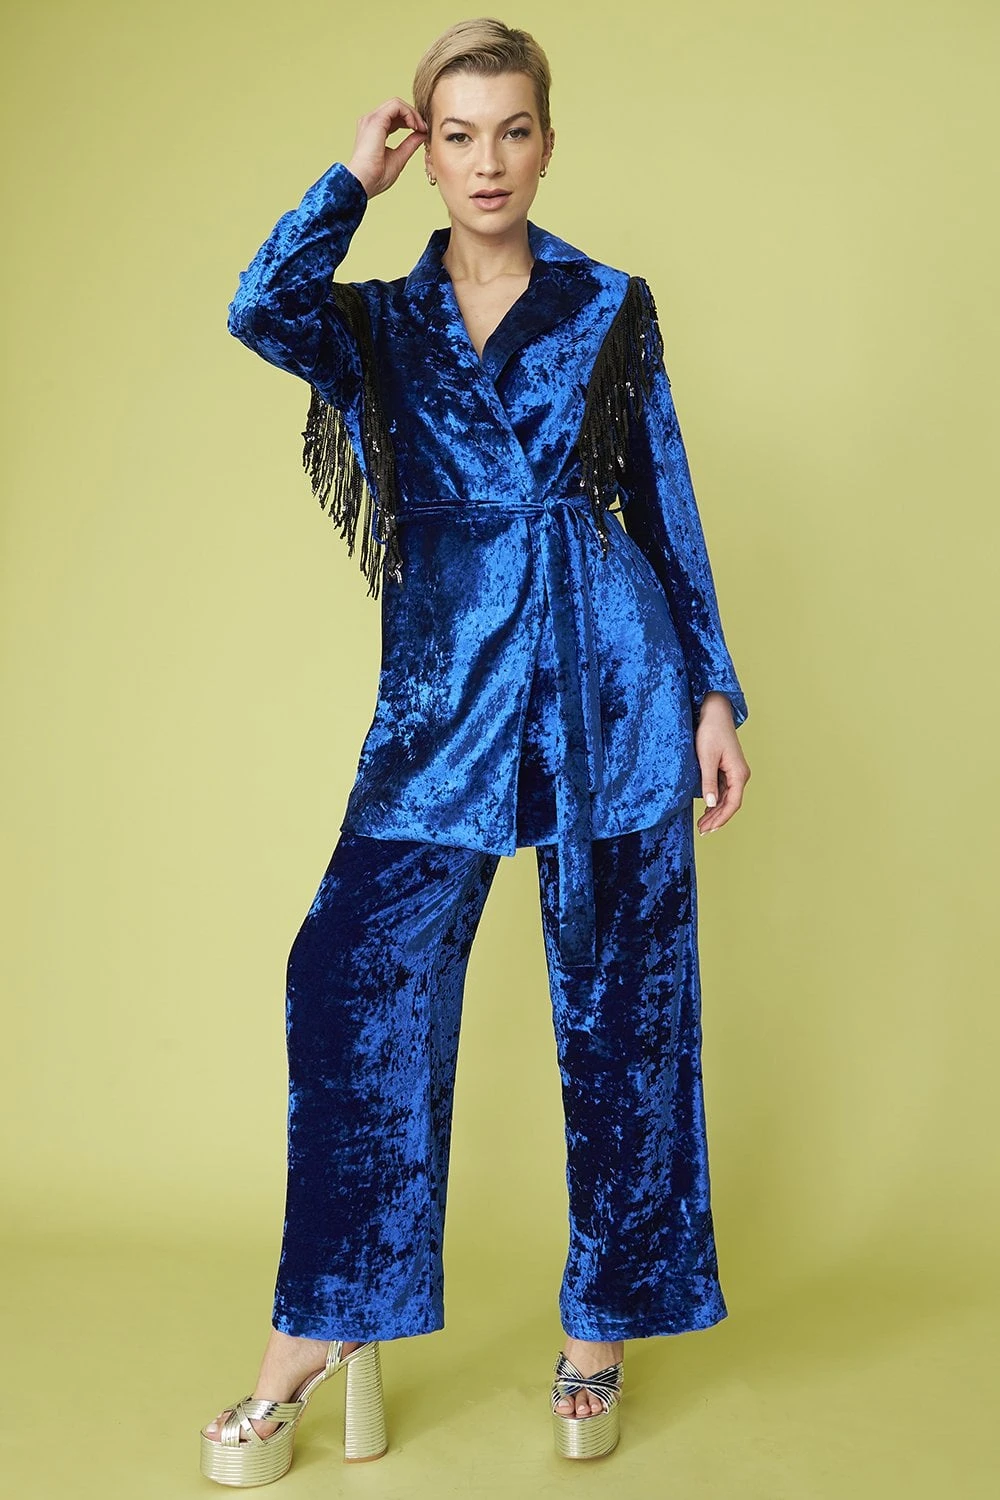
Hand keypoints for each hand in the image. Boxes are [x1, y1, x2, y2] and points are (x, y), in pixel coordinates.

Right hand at [346, 98, 427, 197]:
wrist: (364, 182)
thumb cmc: (376, 177)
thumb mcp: (399, 157)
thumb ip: (410, 143)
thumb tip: (422, 133)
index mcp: (374, 131)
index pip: (395, 117)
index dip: (410, 121)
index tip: (422, 132)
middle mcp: (371, 122)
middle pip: (396, 108)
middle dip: (413, 115)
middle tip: (424, 129)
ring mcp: (372, 119)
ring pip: (397, 104)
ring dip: (413, 114)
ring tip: (421, 128)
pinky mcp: (376, 120)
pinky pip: (396, 105)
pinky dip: (409, 113)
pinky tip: (415, 126)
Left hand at [694, 693, 750, 834]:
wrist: (715, 712)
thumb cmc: (711, 732)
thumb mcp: (706, 758)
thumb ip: (708, 782)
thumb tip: (710, 804)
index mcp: (739, 773)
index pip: (733, 803)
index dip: (721, 818)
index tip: (708, 829)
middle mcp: (740, 775)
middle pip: (731, 803)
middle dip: (717, 819)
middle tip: (702, 830)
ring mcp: (735, 772)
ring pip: (727, 798)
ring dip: (715, 811)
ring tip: (702, 824)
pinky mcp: (728, 769)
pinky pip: (724, 790)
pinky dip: (715, 801)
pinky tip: (706, 808)